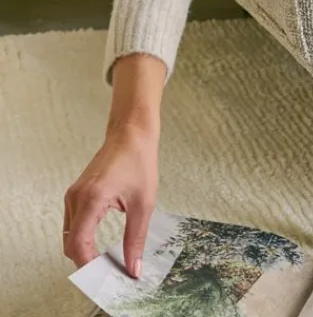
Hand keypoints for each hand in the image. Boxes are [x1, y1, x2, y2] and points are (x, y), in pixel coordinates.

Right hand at [63, 125, 158, 275]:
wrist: (132, 134)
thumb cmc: (140, 161)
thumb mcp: (144, 203)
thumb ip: (136, 238)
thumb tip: (133, 267)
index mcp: (91, 199)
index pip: (78, 245)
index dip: (89, 265)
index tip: (105, 275)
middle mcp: (76, 198)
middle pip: (70, 244)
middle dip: (86, 261)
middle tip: (108, 271)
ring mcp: (73, 195)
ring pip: (70, 235)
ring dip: (84, 249)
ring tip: (106, 260)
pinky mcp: (76, 193)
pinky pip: (74, 223)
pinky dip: (83, 237)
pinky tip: (100, 243)